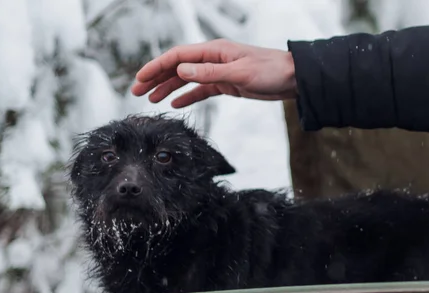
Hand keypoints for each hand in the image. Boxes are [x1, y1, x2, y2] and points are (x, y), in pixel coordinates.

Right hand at [131, 39, 297, 107]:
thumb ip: (208, 73)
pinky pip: (201, 90)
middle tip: (137, 92)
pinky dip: (187, 97)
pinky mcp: (226, 84)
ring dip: (168, 88)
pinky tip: (175, 104)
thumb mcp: (238, 73)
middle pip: (177, 68)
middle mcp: (212, 59)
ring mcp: (218, 71)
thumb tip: (180, 71)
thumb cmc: (269, 71)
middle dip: (156, 79)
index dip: (156, 67)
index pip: (177, 57)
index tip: (139, 79)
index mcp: (213, 51)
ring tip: (150, 100)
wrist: (291, 79)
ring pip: (186, 80)